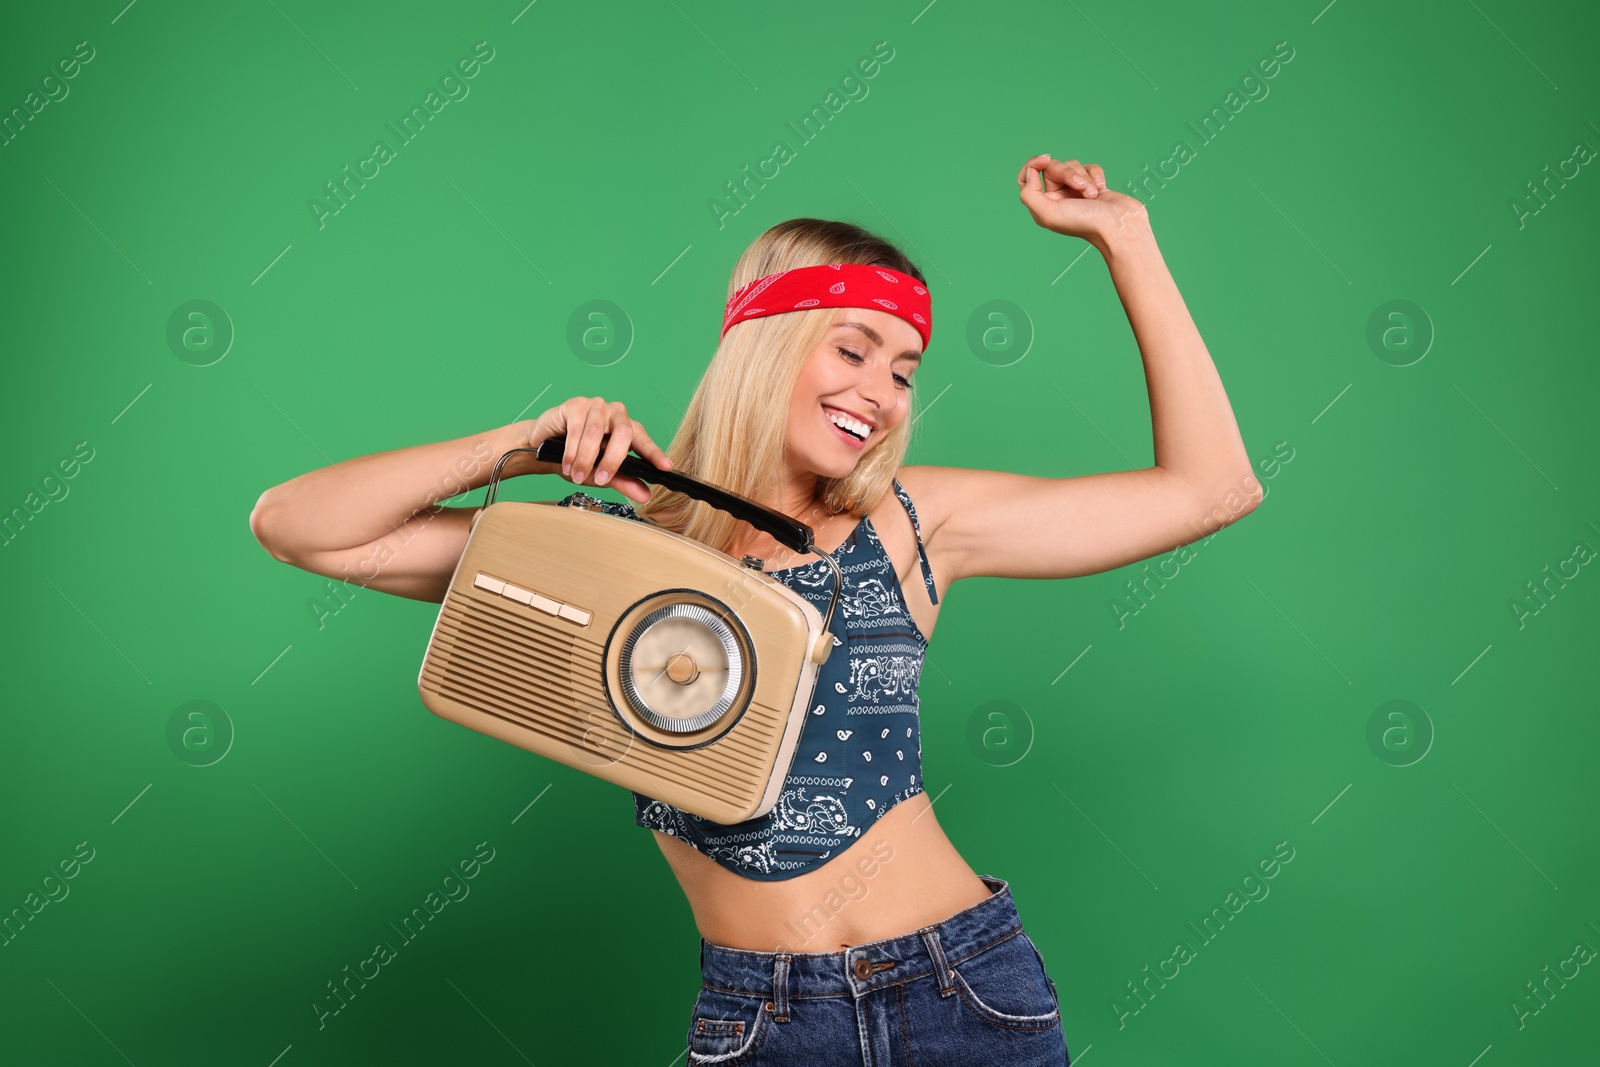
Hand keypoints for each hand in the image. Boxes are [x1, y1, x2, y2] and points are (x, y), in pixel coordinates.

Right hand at [524, 396, 672, 504]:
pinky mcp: (576, 404)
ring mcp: (596, 407)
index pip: (644, 441)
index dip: (655, 454)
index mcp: (628, 430)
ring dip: (586, 459)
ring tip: (577, 476)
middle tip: (601, 479)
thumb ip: (624, 482)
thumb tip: (645, 496)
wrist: (543, 447)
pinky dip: (571, 451)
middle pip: (623, 433)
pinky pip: (577, 428)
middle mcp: (616, 415)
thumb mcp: (602, 474)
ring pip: (596, 433)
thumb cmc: (577, 458)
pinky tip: (568, 464)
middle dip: (612, 460)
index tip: (665, 467)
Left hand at [1016, 154, 1146, 243]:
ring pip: (1072, 166)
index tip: (1045, 159)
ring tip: (1092, 195)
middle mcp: (1057, 198)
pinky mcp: (1093, 185)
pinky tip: (1101, 189)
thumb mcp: (1047, 214)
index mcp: (1042, 205)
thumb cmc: (1085, 223)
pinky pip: (1089, 167)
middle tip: (1080, 188)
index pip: (1027, 177)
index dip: (1033, 164)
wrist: (1119, 226)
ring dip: (1084, 177)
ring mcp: (1076, 191)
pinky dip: (1095, 175)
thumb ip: (1029, 194)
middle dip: (1068, 173)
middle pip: (1053, 168)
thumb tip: (1030, 172)